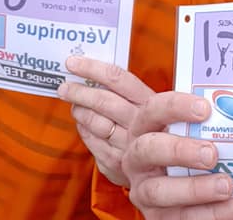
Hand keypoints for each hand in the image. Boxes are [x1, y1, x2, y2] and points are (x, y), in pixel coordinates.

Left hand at [57, 56, 153, 185]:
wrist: (167, 169)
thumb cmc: (154, 128)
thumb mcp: (151, 106)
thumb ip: (126, 91)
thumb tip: (92, 72)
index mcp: (151, 102)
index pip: (117, 78)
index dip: (92, 68)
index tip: (73, 63)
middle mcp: (141, 123)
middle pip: (103, 101)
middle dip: (79, 92)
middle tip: (64, 87)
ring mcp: (128, 145)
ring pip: (95, 122)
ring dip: (80, 111)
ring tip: (75, 105)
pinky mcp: (116, 162)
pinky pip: (91, 142)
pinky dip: (84, 130)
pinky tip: (83, 123)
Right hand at [122, 92, 232, 219]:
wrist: (174, 192)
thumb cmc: (186, 154)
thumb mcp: (186, 134)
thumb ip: (206, 124)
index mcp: (143, 130)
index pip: (152, 110)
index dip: (175, 107)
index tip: (205, 109)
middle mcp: (137, 160)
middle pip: (148, 149)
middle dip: (180, 150)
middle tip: (212, 154)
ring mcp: (144, 191)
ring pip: (159, 191)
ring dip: (196, 189)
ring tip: (227, 185)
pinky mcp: (157, 218)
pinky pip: (182, 219)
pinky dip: (213, 214)